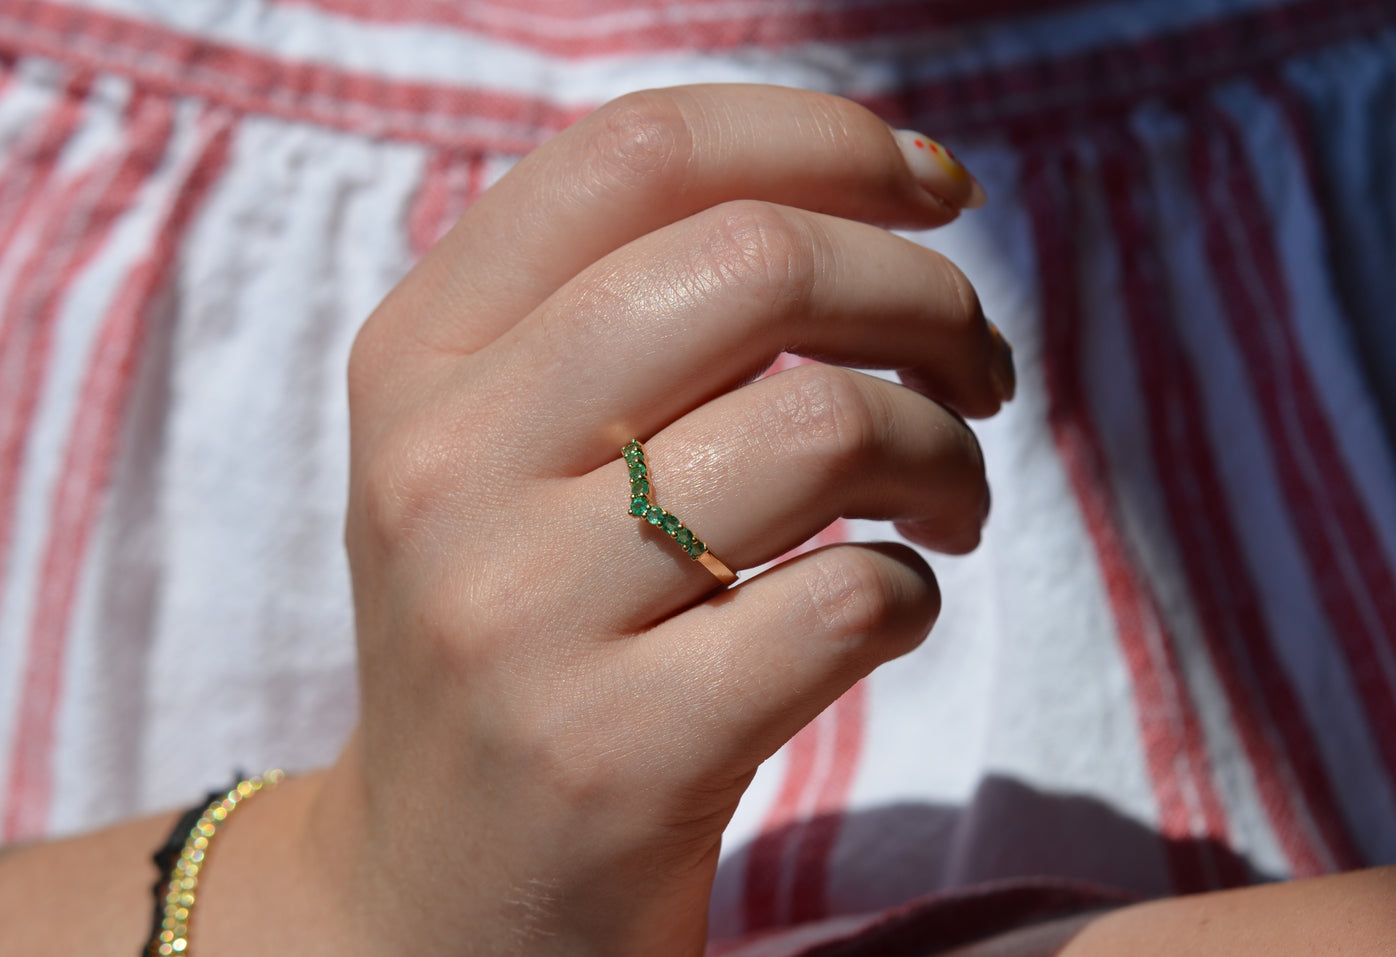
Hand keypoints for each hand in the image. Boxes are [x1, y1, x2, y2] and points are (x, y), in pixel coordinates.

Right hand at [323, 83, 1007, 954]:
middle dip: (927, 296)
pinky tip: (886, 609)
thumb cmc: (516, 635)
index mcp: (416, 361)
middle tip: (979, 361)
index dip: (823, 139)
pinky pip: (851, 604)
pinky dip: (916, 590)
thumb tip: (865, 198)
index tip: (936, 190)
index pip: (638, 155)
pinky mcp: (615, 758)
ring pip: (827, 429)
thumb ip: (622, 310)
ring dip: (946, 452)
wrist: (438, 895)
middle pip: (758, 265)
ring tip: (949, 500)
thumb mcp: (498, 453)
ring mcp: (518, 618)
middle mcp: (442, 470)